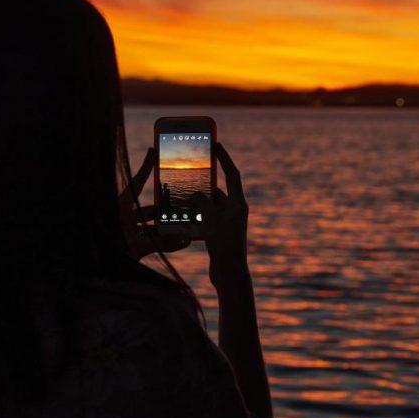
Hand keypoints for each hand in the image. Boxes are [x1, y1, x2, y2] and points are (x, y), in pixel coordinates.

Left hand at [119, 146, 190, 259]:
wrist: (92, 268)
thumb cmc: (108, 250)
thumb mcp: (135, 245)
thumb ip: (160, 243)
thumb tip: (185, 240)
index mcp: (120, 207)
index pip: (137, 182)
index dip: (146, 167)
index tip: (153, 150)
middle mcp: (124, 217)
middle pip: (150, 208)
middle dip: (167, 208)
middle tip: (185, 202)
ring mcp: (127, 231)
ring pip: (151, 227)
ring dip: (168, 228)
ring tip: (187, 227)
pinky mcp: (130, 246)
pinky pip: (150, 241)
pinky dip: (164, 243)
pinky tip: (180, 242)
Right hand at [190, 143, 249, 286]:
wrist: (228, 273)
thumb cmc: (222, 243)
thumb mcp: (209, 217)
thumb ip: (201, 201)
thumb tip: (195, 193)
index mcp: (238, 203)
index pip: (232, 174)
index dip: (224, 158)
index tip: (217, 144)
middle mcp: (236, 211)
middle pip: (218, 190)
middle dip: (204, 183)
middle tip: (190, 171)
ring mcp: (229, 223)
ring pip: (211, 205)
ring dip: (197, 201)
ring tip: (180, 193)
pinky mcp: (221, 234)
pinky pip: (207, 218)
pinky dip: (196, 215)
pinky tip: (182, 214)